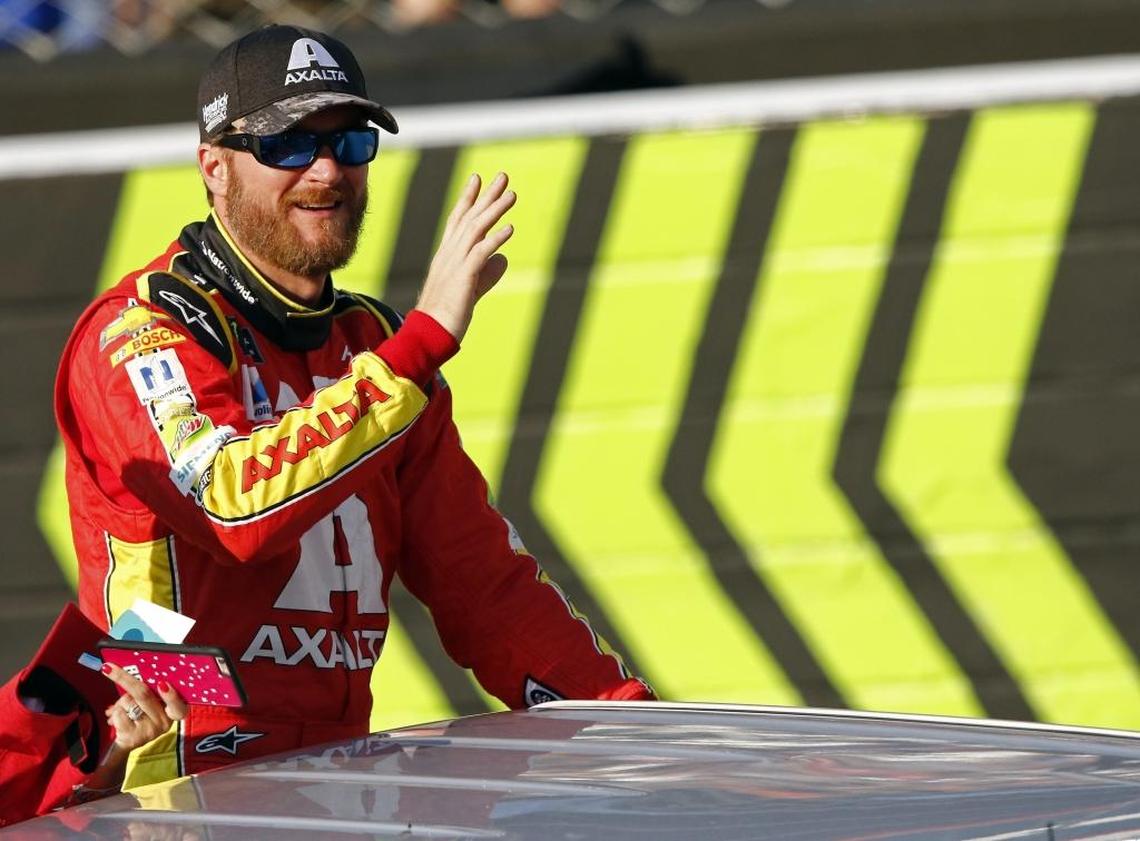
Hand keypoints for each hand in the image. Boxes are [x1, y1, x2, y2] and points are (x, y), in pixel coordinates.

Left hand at [102, 663, 186, 751]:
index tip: (162, 684)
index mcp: (173, 711)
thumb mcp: (150, 703)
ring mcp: (149, 731)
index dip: (171, 695)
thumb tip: (130, 671)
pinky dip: (114, 713)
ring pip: (128, 702)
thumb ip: (148, 690)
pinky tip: (117, 719)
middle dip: (124, 678)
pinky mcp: (133, 738)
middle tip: (109, 668)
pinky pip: (119, 714)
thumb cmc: (141, 716)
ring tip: (121, 709)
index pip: (177, 705)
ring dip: (120, 702)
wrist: (127, 742)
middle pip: (144, 695)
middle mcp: (164, 722)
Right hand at [416, 171, 515, 342]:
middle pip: (470, 218)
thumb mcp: (471, 288)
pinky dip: (495, 240)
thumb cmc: (448, 314)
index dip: (468, 198)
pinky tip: (510, 229)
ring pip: (476, 230)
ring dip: (495, 211)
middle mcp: (449, 254)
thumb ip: (486, 272)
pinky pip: (480, 254)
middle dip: (487, 195)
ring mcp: (454, 264)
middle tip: (503, 176)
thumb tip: (502, 259)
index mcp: (447, 255)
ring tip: (512, 195)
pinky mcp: (463, 278)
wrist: (430, 333)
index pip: (458, 219)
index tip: (478, 178)